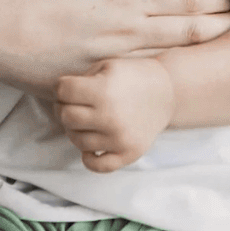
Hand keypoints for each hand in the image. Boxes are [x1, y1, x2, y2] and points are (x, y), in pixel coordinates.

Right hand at [0, 0, 229, 94]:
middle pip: (186, 35)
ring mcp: (109, 65)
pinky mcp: (92, 85)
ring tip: (221, 52)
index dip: (214, 0)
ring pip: (166, 64)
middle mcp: (123, 36)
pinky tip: (172, 84)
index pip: (184, 2)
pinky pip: (132, 87)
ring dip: (194, 56)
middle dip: (218, 30)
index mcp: (122, 0)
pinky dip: (156, 84)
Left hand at [57, 57, 173, 171]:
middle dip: (64, 108)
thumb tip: (59, 98)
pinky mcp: (128, 154)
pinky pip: (96, 165)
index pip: (62, 91)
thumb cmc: (133, 75)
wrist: (169, 92)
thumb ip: (82, 79)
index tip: (70, 87)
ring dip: (76, 129)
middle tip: (74, 104)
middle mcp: (110, 116)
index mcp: (104, 90)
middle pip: (66, 116)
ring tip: (87, 120)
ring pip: (77, 140)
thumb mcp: (108, 65)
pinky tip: (93, 145)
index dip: (62, 87)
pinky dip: (88, 157)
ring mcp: (119, 139)